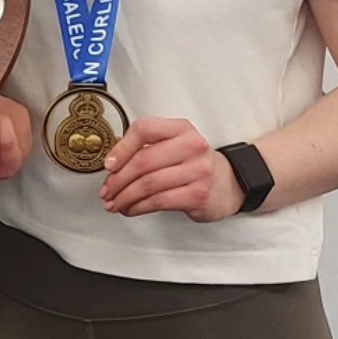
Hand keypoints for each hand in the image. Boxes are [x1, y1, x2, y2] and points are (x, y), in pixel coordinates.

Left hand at [98, 117, 243, 221]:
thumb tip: (113, 162)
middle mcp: (191, 146)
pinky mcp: (198, 194)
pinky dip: (139, 207)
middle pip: (143, 161)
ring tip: (114, 203)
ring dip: (125, 197)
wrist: (231, 183)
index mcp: (181, 129)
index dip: (121, 147)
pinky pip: (159, 201)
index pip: (144, 129)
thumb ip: (148, 147)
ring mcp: (197, 171)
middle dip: (118, 180)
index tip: (108, 164)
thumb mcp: (176, 144)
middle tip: (106, 191)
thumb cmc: (195, 164)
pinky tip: (131, 209)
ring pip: (148, 184)